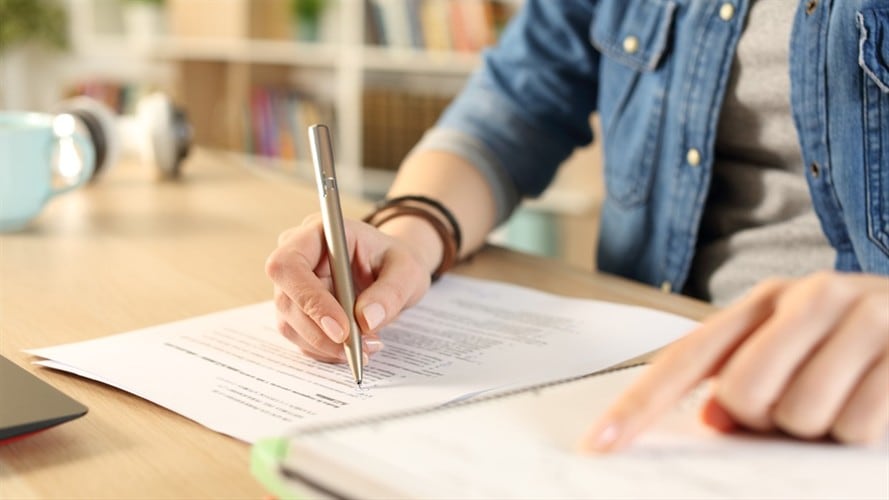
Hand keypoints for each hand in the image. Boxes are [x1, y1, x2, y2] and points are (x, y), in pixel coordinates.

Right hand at [265, 214, 432, 362]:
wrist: (392, 269)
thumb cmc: (395, 261)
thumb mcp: (407, 271)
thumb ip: (390, 292)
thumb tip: (366, 320)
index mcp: (318, 232)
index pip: (290, 264)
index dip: (309, 299)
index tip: (341, 329)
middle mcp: (297, 256)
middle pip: (286, 300)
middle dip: (321, 332)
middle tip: (360, 347)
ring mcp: (292, 284)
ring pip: (290, 324)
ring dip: (326, 345)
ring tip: (367, 346)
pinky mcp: (296, 309)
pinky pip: (301, 337)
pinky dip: (327, 350)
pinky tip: (356, 346)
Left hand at [582, 271, 888, 451]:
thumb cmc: (858, 345)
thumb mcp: (796, 352)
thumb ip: (744, 380)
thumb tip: (712, 419)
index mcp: (767, 300)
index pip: (686, 359)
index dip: (638, 407)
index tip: (598, 446)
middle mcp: (810, 296)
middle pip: (743, 394)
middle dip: (766, 420)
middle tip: (798, 406)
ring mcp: (863, 317)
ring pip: (799, 415)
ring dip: (817, 429)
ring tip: (844, 399)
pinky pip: (854, 427)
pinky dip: (859, 433)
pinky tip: (876, 401)